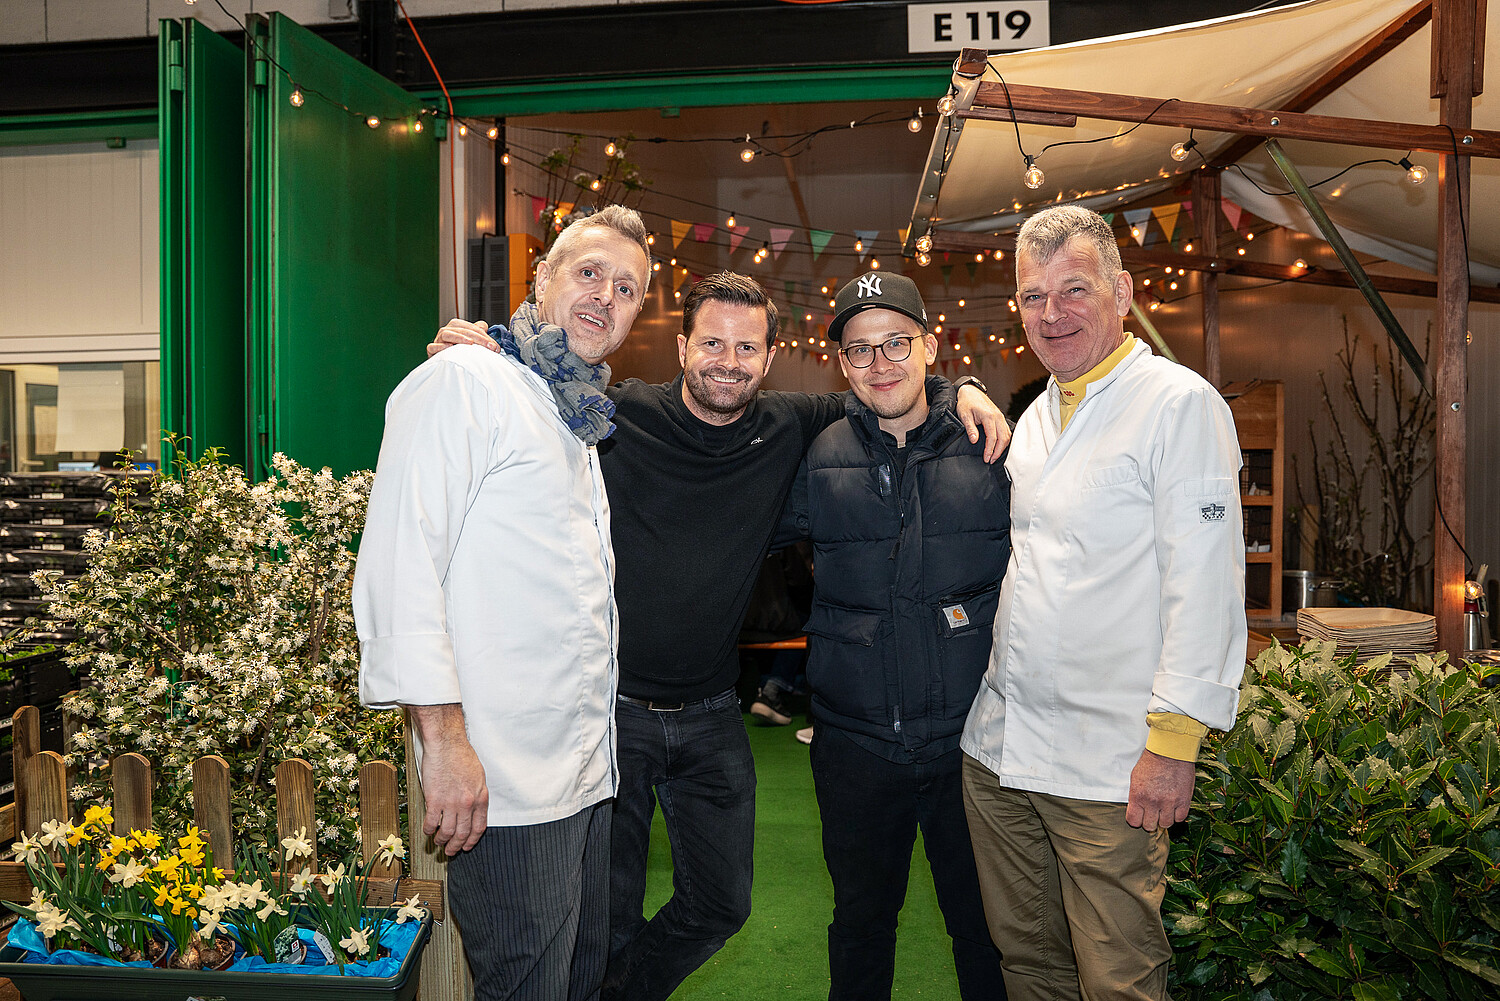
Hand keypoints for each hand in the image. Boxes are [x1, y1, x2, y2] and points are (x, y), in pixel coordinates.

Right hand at [408, 705, 488, 854]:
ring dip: (441, 841)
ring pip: (446, 832)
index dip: (472, 840)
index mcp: (480, 797)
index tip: (467, 846)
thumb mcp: (479, 776)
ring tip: (438, 842)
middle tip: (451, 851)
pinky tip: (427, 830)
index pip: (479, 827)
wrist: (446, 744)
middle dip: (456, 846)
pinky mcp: (434, 799)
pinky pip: (431, 822)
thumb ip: (478, 795)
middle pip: (462, 833)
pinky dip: (428, 830)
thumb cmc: (462, 756)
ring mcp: (451, 802)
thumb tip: (475, 810)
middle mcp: (467, 803)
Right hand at [427, 318, 497, 357]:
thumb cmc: (457, 350)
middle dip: (478, 338)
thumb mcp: (470, 340)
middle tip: (489, 346)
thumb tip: (485, 326)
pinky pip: (433, 346)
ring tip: (470, 343)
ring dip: (459, 338)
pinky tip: (449, 347)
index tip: (494, 346)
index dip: (484, 336)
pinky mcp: (431, 350)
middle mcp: (447, 331)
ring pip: (447, 334)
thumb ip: (478, 332)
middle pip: (461, 330)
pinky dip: (440, 346)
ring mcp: (438, 340)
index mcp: (456, 326)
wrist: (444, 363)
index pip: (471, 327)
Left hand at [955, 384, 1011, 462]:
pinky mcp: (1000, 418)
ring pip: (1007, 435)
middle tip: (991, 460)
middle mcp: (997, 416)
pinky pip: (1006, 431)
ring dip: (1002, 447)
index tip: (986, 458)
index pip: (992, 437)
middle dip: (998, 451)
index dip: (990, 450)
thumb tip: (974, 440)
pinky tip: (999, 447)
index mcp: (989, 416)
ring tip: (994, 456)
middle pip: (1003, 438)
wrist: (970, 392)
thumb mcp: (964, 415)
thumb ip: (970, 428)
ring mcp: (1000, 417)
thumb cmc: (966, 403)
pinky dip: (1005, 440)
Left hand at [1126, 749, 1195, 830]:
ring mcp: (1169, 802)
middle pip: (1149, 826)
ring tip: (1164, 809)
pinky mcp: (1184, 801)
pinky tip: (1174, 806)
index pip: (1134, 821)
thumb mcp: (1135, 778)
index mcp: (1138, 796)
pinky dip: (1177, 815)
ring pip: (1166, 825)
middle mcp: (1153, 802)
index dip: (1136, 820)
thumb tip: (1137, 811)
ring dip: (1164, 818)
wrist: (1170, 752)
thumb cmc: (1151, 762)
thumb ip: (1136, 797)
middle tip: (1153, 813)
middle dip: (1150, 821)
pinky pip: (1180, 818)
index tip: (1139, 816)